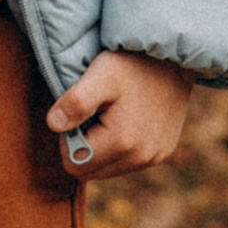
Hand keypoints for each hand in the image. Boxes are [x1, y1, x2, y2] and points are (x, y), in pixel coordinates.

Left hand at [47, 50, 190, 180]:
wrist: (173, 57)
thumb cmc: (133, 63)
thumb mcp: (101, 74)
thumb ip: (75, 102)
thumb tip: (54, 125)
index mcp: (123, 143)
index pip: (74, 163)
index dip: (68, 139)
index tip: (78, 112)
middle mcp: (141, 158)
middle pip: (91, 171)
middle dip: (84, 146)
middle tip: (94, 113)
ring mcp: (154, 157)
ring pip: (108, 168)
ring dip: (102, 147)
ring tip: (111, 115)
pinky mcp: (162, 152)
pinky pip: (128, 162)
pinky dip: (120, 147)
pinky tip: (126, 120)